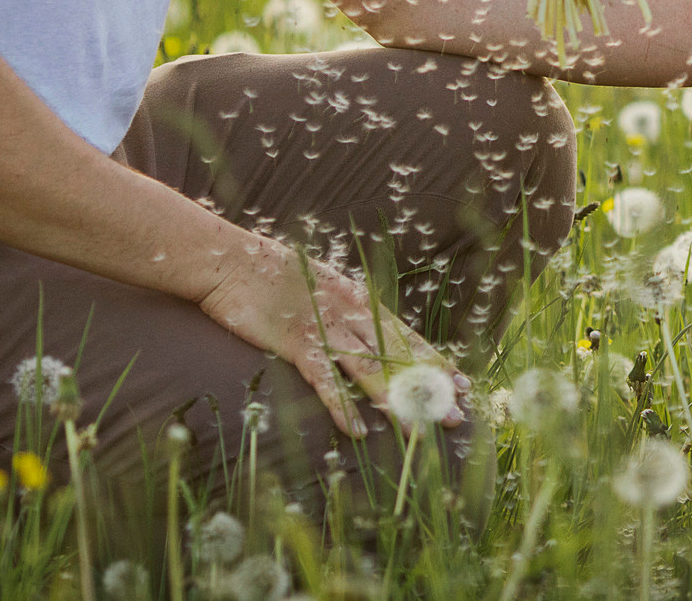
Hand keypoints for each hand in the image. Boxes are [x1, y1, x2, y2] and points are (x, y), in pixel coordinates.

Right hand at [195, 231, 465, 437]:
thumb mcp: (319, 285)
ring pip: (371, 370)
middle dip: (429, 388)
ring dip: (397, 402)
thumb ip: (344, 305)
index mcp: (359, 300)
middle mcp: (351, 313)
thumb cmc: (272, 274)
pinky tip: (358, 431)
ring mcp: (326, 328)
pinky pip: (325, 379)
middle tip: (457, 416)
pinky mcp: (297, 342)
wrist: (231, 260)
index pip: (406, 335)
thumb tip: (364, 325)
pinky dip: (342, 405)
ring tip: (420, 431)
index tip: (461, 382)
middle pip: (398, 356)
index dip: (434, 361)